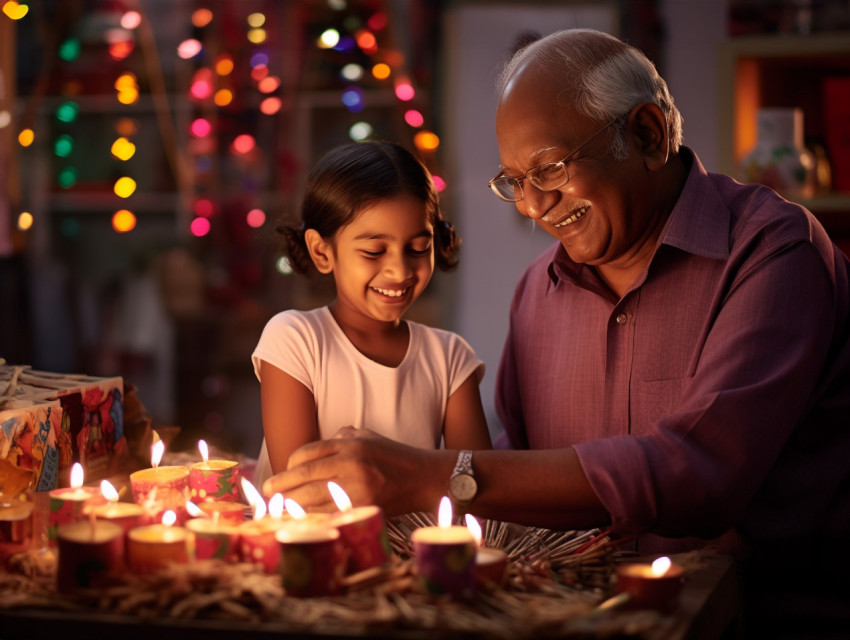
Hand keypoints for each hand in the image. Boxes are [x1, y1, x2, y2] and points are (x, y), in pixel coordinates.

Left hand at [262, 431, 441, 515]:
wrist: (423, 478)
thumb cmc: (393, 455)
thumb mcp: (368, 436)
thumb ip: (341, 437)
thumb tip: (315, 449)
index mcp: (350, 445)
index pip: (308, 453)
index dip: (290, 464)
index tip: (283, 472)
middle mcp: (351, 464)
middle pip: (304, 476)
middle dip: (281, 486)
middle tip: (268, 492)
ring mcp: (357, 488)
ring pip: (312, 498)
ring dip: (291, 505)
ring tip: (277, 508)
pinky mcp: (362, 508)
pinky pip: (329, 514)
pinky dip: (311, 517)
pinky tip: (301, 519)